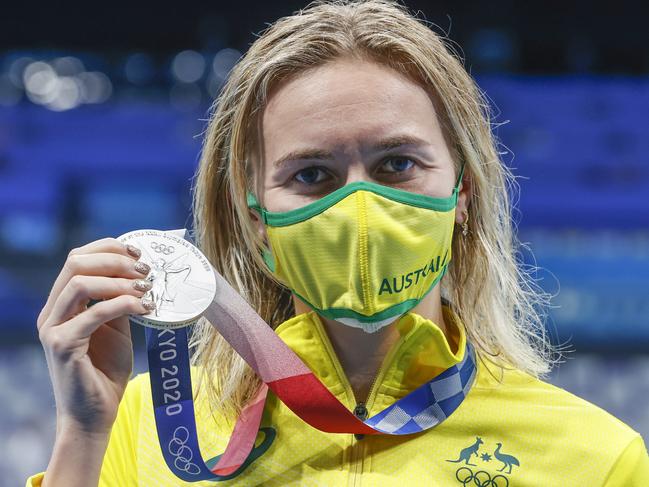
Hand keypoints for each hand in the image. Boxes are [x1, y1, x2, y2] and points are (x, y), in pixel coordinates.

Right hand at [37, 237, 153, 434]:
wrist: (95, 414)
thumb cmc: (105, 371)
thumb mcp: (117, 328)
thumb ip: (119, 301)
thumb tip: (138, 274)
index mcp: (62, 304)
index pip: (77, 259)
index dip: (108, 248)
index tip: (138, 252)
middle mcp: (51, 313)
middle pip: (75, 263)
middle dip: (114, 259)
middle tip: (145, 270)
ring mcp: (52, 329)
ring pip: (79, 283)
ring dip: (118, 281)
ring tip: (146, 288)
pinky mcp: (61, 346)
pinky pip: (92, 314)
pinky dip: (122, 304)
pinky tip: (145, 307)